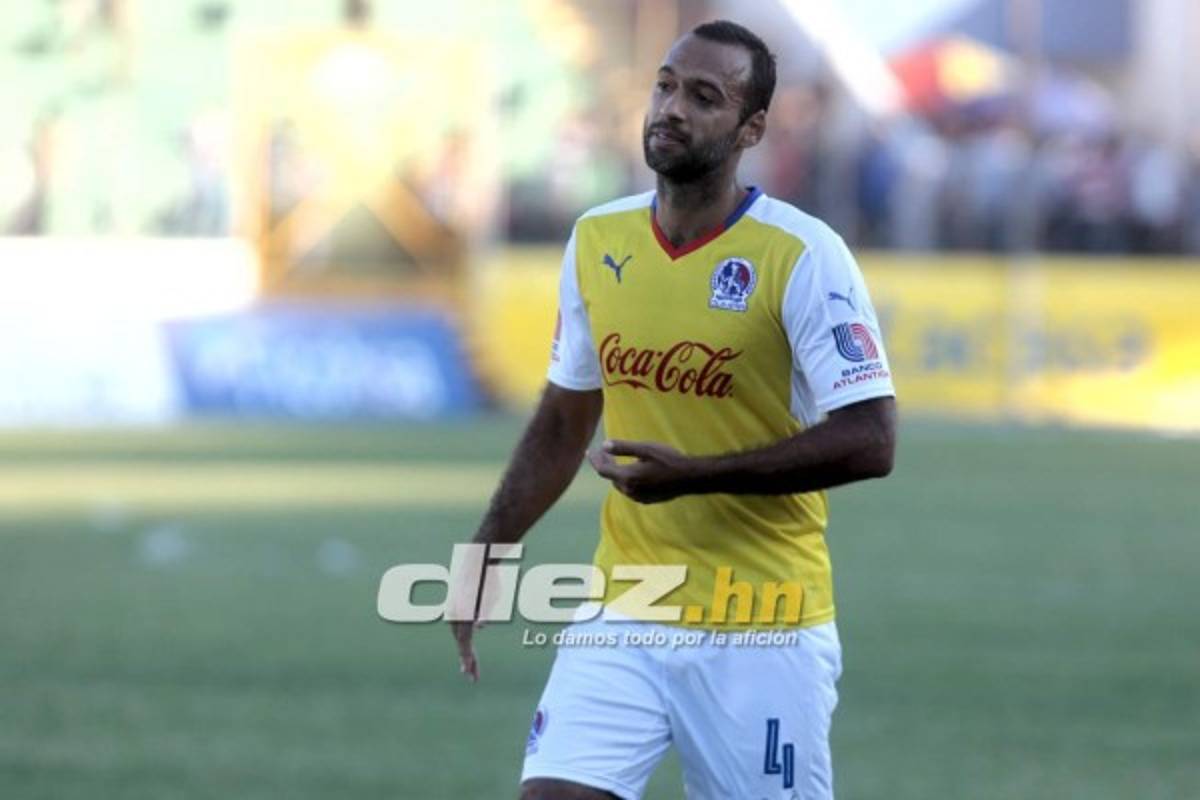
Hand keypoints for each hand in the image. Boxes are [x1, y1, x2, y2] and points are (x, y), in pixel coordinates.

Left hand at [446, 541, 516, 682]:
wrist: (483, 557)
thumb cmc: (487, 575)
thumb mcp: (487, 596)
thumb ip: (483, 611)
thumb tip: (479, 627)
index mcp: (459, 610)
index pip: (462, 636)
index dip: (467, 653)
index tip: (469, 669)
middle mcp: (455, 612)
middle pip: (461, 641)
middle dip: (467, 660)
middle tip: (472, 678)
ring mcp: (459, 611)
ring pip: (462, 641)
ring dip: (466, 658)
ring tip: (469, 673)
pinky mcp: (463, 610)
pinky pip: (465, 634)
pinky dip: (466, 649)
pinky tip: (467, 661)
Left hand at [588, 439, 696, 503]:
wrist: (689, 477)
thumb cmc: (668, 459)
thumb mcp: (645, 449)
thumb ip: (623, 448)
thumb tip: (604, 445)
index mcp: (627, 477)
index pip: (603, 470)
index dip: (595, 459)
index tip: (590, 450)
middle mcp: (629, 490)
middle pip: (611, 478)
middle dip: (606, 464)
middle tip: (605, 451)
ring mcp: (638, 497)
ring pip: (621, 485)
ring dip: (616, 473)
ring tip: (617, 461)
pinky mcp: (647, 500)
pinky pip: (630, 490)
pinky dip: (626, 480)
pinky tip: (633, 472)